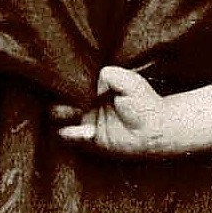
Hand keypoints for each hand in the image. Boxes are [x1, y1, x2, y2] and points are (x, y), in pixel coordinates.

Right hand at [53, 62, 173, 154]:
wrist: (155, 130)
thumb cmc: (145, 103)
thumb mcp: (132, 83)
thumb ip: (114, 76)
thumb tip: (100, 73)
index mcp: (92, 88)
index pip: (69, 84)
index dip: (65, 83)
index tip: (70, 84)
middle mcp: (83, 104)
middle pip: (56, 101)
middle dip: (59, 102)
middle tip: (74, 102)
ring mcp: (83, 122)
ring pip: (57, 120)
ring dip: (63, 117)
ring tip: (79, 115)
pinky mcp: (86, 140)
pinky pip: (68, 138)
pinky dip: (72, 134)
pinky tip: (89, 132)